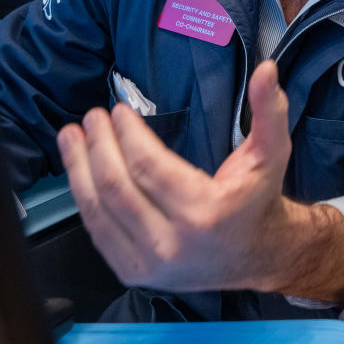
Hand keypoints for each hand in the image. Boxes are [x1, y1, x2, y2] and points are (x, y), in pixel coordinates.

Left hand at [58, 60, 343, 298]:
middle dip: (98, 147)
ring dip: (79, 169)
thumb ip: (269, 110)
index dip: (127, 136)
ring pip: (99, 211)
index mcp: (206, 212)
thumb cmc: (258, 197)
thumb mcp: (273, 152)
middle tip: (92, 117)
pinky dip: (84, 197)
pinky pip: (98, 232)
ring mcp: (149, 264)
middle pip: (118, 188)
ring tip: (71, 136)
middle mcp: (173, 244)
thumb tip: (265, 68)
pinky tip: (79, 170)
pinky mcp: (134, 274)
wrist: (256, 257)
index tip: (118, 110)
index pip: (150, 168)